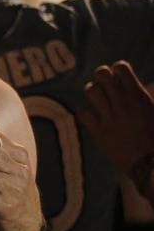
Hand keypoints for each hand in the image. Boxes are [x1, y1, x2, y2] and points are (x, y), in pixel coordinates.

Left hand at [80, 61, 153, 175]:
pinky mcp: (100, 132)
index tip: (119, 78)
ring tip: (97, 98)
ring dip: (92, 91)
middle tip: (105, 86)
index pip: (121, 67)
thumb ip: (140, 98)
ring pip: (91, 90)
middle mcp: (124, 103)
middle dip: (101, 76)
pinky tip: (91, 116)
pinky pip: (83, 113)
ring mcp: (111, 117)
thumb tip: (133, 88)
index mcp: (139, 96)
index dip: (116, 70)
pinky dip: (85, 112)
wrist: (151, 163)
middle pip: (102, 74)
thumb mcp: (153, 111)